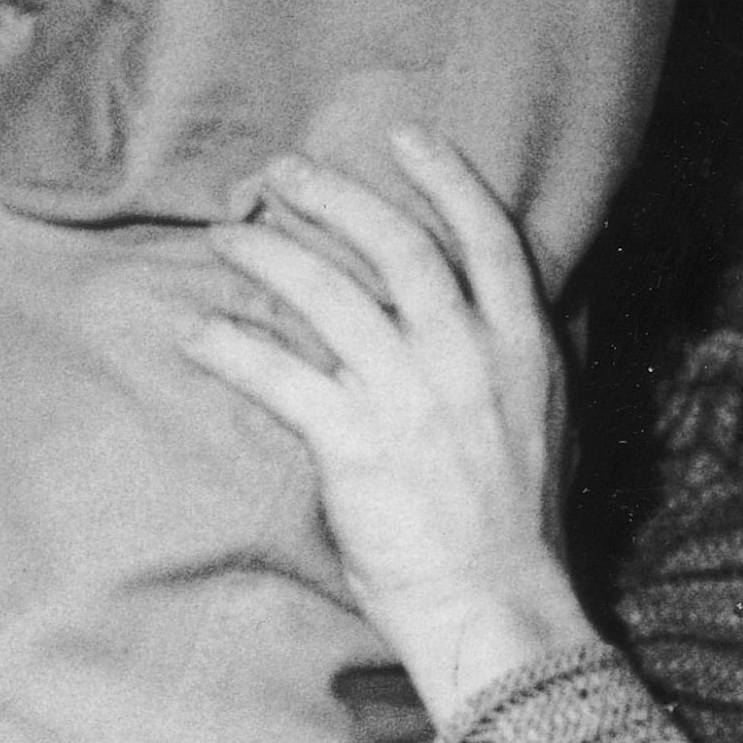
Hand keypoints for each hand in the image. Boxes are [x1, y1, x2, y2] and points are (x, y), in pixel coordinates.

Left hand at [183, 129, 600, 729]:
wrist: (498, 604)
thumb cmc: (521, 528)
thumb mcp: (543, 420)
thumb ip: (508, 360)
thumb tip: (474, 320)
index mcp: (523, 343)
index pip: (487, 235)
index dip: (446, 178)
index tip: (407, 138)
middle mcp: (466, 351)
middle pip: (394, 243)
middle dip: (334, 196)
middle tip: (284, 172)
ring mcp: (408, 392)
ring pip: (327, 293)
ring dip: (269, 255)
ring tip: (227, 236)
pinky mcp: (354, 439)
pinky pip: (278, 374)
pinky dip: (232, 348)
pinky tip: (199, 334)